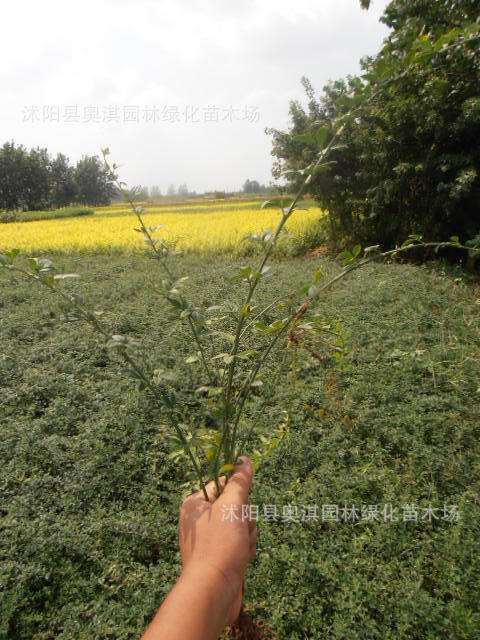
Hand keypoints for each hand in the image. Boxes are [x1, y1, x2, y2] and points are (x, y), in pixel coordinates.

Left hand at [178, 456, 256, 625]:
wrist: (214, 592)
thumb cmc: (219, 546)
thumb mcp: (232, 507)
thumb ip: (239, 481)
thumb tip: (243, 458)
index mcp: (195, 504)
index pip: (223, 485)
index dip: (236, 495)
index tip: (237, 507)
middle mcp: (199, 520)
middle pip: (235, 505)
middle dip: (245, 518)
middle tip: (239, 530)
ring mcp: (209, 539)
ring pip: (241, 524)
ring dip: (248, 535)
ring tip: (240, 548)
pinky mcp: (219, 555)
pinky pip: (240, 542)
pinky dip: (245, 549)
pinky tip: (242, 559)